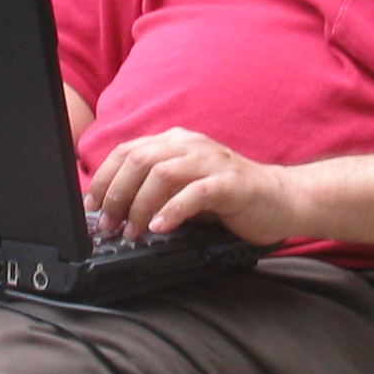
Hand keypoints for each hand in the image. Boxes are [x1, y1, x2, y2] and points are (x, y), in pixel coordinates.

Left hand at [85, 127, 299, 243]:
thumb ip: (153, 189)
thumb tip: (113, 208)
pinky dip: (173, 210)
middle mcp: (190, 145)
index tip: (92, 206)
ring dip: (140, 205)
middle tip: (110, 224)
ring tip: (133, 231)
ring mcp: (211, 162)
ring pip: (162, 174)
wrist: (281, 198)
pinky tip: (161, 227)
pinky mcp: (230, 183)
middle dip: (117, 194)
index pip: (126, 151)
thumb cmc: (229, 196)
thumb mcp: (183, 186)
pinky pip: (195, 192)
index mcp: (175, 142)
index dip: (104, 178)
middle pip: (138, 160)